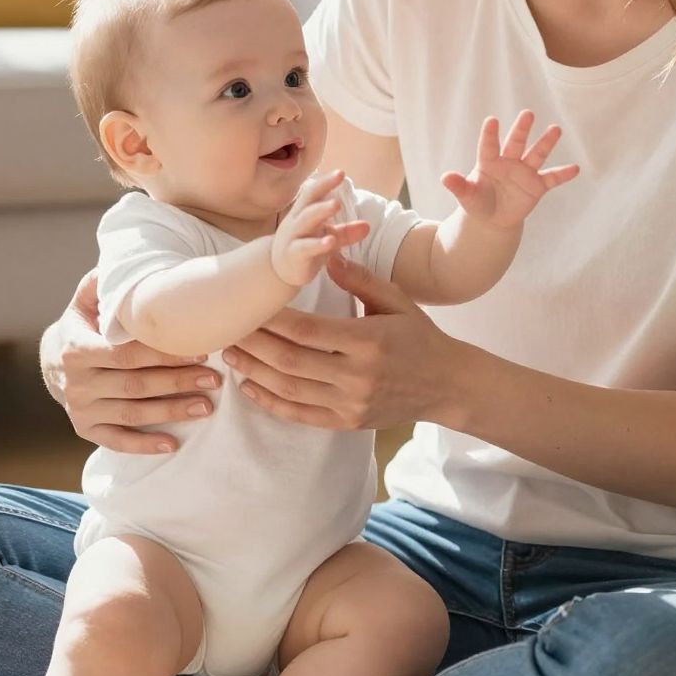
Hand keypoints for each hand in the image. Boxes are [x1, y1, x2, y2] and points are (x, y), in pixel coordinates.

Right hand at [40, 269, 222, 454]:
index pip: (126, 354)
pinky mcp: (85, 430)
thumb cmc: (83, 326)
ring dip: (171, 412)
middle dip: (177, 382)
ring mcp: (80, 409)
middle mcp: (76, 383)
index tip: (201, 351)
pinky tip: (173, 444)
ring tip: (207, 406)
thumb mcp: (84, 302)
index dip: (164, 354)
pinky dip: (144, 446)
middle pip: (135, 385)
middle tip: (214, 379)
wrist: (54, 361)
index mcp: (76, 349)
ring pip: (132, 414)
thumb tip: (112, 266)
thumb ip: (99, 285)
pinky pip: (117, 441)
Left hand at [222, 251, 463, 431]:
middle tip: (226, 328)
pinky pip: (300, 415)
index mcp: (368, 341)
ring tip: (230, 354)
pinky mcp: (347, 422)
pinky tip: (249, 386)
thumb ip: (360, 278)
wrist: (448, 385)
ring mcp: (351, 403)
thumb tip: (326, 254)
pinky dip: (270, 402)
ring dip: (254, 371)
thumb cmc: (420, 336)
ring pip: (289, 389)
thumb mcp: (397, 300)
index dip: (271, 320)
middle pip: (289, 360)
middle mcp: (357, 375)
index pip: (306, 330)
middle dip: (253, 344)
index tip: (248, 305)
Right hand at [269, 165, 370, 288]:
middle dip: (323, 187)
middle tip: (340, 176)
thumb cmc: (305, 247)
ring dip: (320, 211)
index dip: (326, 182)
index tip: (341, 173)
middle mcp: (297, 221)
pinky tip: (331, 241)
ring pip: (305, 220)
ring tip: (336, 204)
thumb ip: (346, 232)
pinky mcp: (294, 255)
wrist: (280, 270)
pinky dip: (317, 244)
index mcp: (304, 212)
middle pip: (309, 200)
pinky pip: (304, 248)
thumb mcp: (327, 237)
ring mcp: (293, 237)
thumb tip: (367, 226)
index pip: (314, 192)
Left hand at [441, 110, 578, 228]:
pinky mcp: (537, 185)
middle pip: (516, 142)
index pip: (488, 146)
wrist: (494, 218)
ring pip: (536, 154)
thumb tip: (444, 177)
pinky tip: (575, 168)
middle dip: (521, 129)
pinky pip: (552, 178)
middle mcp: (509, 162)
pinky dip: (563, 174)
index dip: (490, 134)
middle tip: (528, 114)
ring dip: (546, 142)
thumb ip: (458, 186)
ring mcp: (524, 172)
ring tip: (556, 129)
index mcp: (489, 162)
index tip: (491, 120)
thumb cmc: (478, 202)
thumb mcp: (467, 197)